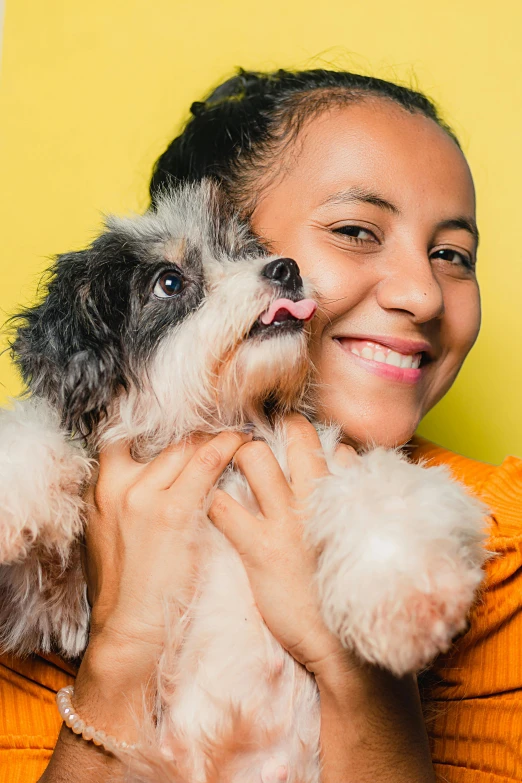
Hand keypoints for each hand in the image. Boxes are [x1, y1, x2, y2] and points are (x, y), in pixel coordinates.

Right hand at [74, 431, 251, 728]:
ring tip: (237, 431)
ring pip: (186, 445)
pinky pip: (206, 463)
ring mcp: (144, 496)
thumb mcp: (111, 533)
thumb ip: (126, 499)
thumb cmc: (127, 586)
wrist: (130, 629)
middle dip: (194, 430)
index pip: (123, 435)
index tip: (182, 420)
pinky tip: (241, 441)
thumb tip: (150, 475)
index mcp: (102, 488)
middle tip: (222, 422)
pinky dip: (226, 447)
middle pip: (163, 440)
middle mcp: (118, 485)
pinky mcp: (173, 512)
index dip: (155, 424)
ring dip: (214, 436)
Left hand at [208, 414, 356, 674]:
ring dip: (235, 455)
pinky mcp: (260, 548)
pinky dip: (210, 501)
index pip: (329, 441)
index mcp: (345, 494)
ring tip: (225, 467)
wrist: (345, 642)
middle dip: (271, 427)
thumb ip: (350, 496)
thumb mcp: (360, 535)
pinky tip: (208, 508)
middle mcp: (318, 497)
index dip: (303, 433)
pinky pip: (223, 506)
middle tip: (251, 441)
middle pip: (294, 433)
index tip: (285, 435)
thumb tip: (342, 460)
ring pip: (253, 456)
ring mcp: (287, 520)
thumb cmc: (350, 587)